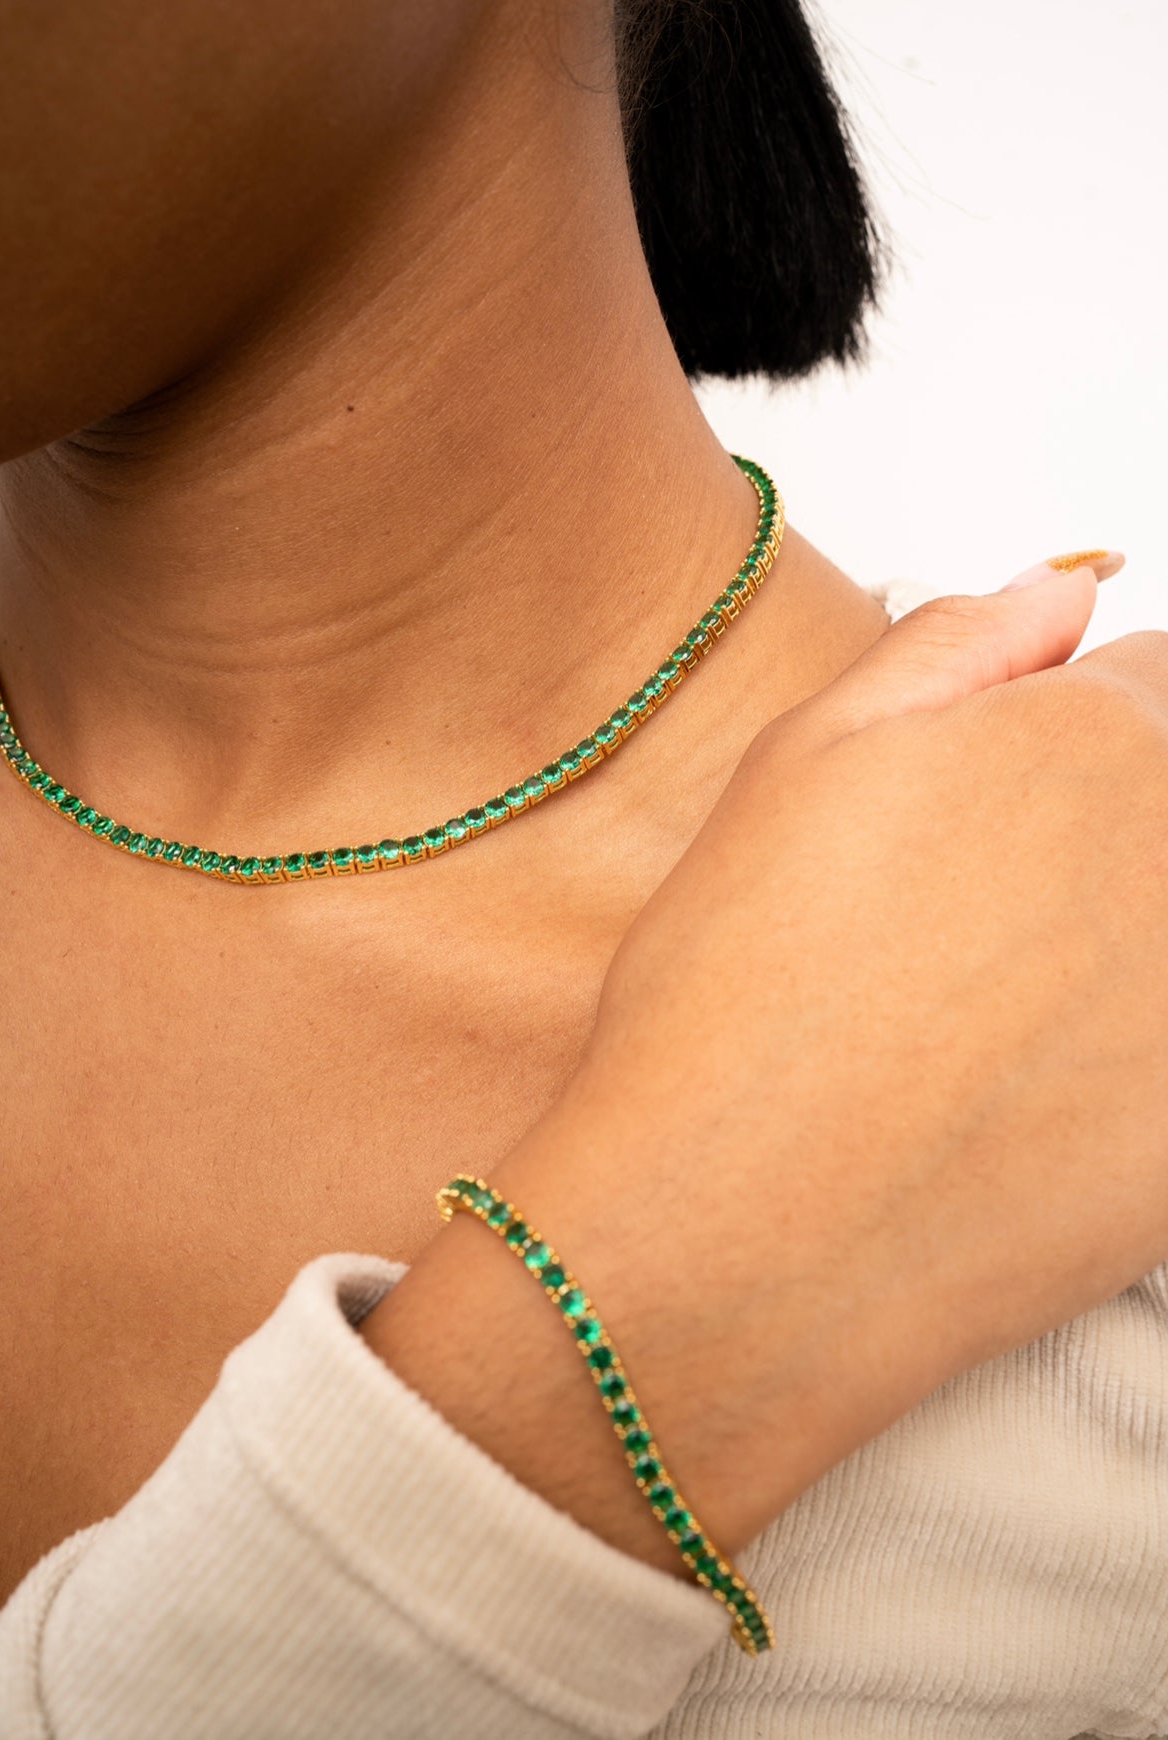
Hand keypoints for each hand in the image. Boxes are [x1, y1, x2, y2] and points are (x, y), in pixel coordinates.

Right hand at [370, 559, 1167, 1567]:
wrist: (741, 1234)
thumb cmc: (737, 997)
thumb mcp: (805, 758)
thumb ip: (956, 645)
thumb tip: (1065, 593)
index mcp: (1099, 741)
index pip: (1156, 684)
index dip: (1066, 738)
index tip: (1003, 804)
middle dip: (1100, 836)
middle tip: (980, 926)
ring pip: (1165, 928)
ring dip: (1114, 947)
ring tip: (992, 1020)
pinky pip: (1166, 1051)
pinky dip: (1123, 1063)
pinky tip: (1025, 1106)